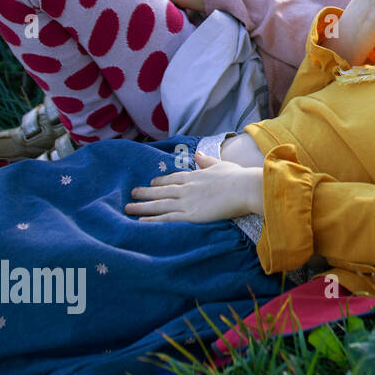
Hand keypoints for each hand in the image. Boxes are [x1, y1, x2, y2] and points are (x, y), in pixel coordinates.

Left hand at [126, 152, 262, 222]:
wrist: (246, 188)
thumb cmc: (239, 177)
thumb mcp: (221, 165)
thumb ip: (207, 161)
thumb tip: (198, 154)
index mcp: (195, 175)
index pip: (173, 178)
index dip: (160, 181)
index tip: (151, 183)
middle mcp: (187, 188)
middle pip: (161, 190)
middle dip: (145, 192)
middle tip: (132, 193)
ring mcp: (187, 201)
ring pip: (159, 204)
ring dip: (142, 206)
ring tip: (128, 207)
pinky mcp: (190, 215)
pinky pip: (166, 218)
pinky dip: (152, 219)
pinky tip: (141, 220)